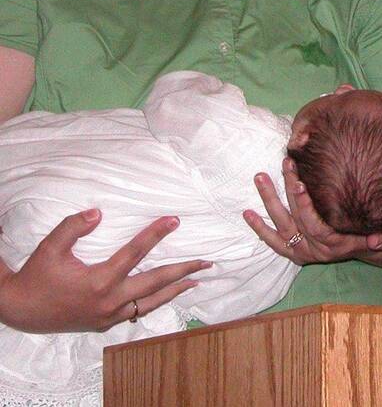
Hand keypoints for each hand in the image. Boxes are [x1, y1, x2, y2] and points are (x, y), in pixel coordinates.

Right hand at [0, 209, 210, 332]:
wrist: (20, 310)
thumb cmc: (37, 276)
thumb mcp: (50, 248)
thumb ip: (73, 227)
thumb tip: (98, 212)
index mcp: (99, 281)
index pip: (135, 253)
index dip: (155, 234)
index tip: (174, 220)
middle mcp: (110, 300)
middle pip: (156, 282)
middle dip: (183, 270)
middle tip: (206, 261)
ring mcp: (110, 315)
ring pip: (152, 302)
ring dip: (177, 291)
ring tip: (197, 281)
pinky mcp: (107, 323)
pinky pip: (138, 312)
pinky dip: (156, 302)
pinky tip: (168, 295)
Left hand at [244, 158, 381, 264]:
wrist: (361, 250)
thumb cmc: (370, 236)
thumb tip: (378, 239)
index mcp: (334, 246)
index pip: (315, 226)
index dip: (305, 206)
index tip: (300, 183)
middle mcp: (314, 251)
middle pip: (296, 219)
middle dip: (289, 190)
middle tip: (286, 165)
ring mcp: (300, 252)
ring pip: (281, 226)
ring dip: (269, 201)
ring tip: (260, 177)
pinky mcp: (291, 252)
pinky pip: (272, 241)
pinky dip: (259, 228)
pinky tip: (247, 213)